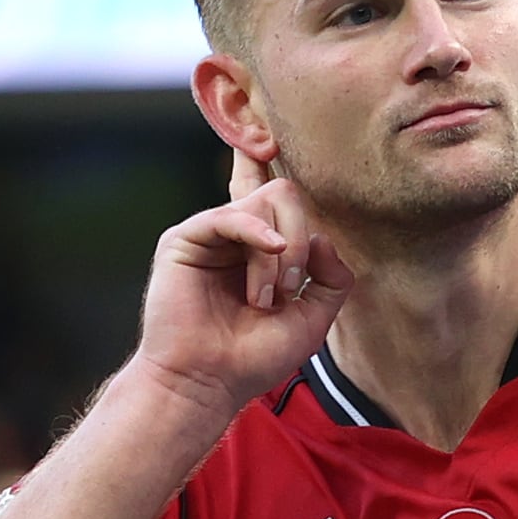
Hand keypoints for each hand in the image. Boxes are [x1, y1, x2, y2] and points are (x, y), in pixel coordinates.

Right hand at [129, 149, 354, 421]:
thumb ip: (332, 276)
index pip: (276, 193)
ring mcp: (211, 234)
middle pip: (284, 194)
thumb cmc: (254, 357)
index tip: (278, 135)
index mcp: (263, 249)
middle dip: (300, 240)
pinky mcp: (185, 239)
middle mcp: (236, 235)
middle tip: (289, 289)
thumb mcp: (313, 318)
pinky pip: (230, 216)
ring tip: (264, 299)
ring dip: (279, 256)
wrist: (208, 383)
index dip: (275, 159)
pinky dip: (256, 235)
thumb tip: (322, 237)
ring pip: (264, 204)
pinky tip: (269, 256)